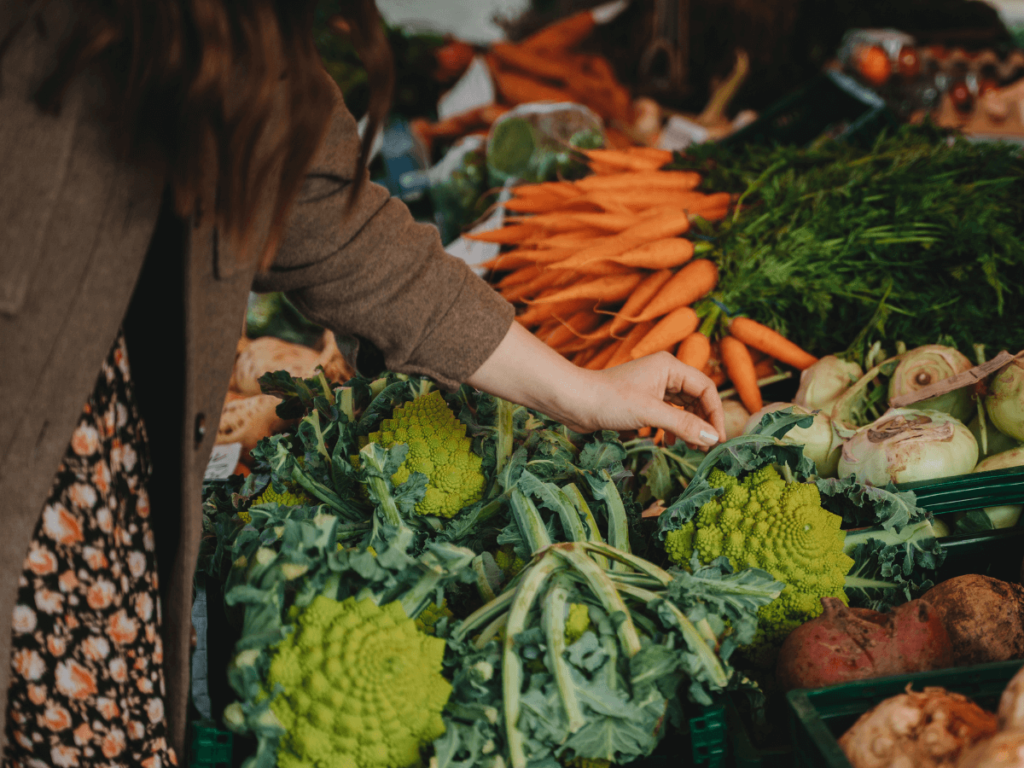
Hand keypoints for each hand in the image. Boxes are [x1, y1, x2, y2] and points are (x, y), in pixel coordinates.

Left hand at [575, 352, 725, 448]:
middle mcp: (664, 373)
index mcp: (670, 366)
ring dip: (689, 427)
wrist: (575, 402)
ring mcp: (653, 386)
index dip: (715, 414)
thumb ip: (684, 425)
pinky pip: (668, 413)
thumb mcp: (650, 413)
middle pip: (696, 398)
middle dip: (703, 422)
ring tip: (693, 448)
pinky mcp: (643, 400)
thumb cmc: (609, 400)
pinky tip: (670, 443)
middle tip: (707, 447)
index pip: (706, 388)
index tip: (718, 438)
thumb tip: (712, 438)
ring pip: (683, 407)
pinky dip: (673, 428)